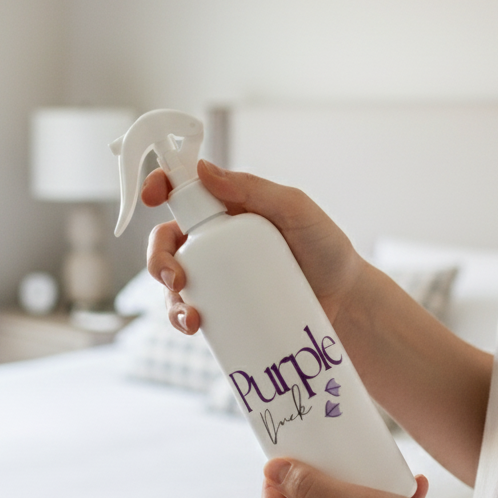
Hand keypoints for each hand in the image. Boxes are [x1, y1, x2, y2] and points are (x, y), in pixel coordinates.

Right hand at [142, 160, 365, 333]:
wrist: (346, 303)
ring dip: (168, 298)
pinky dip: (182, 319)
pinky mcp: (222, 308)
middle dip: (157, 259)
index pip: (183, 192)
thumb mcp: (296, 210)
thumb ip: (254, 189)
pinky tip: (194, 326)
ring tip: (190, 316)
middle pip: (165, 242)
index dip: (158, 186)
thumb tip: (203, 171)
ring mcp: (216, 276)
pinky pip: (189, 310)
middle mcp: (215, 241)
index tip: (151, 196)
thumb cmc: (326, 250)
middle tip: (174, 277)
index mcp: (227, 208)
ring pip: (171, 281)